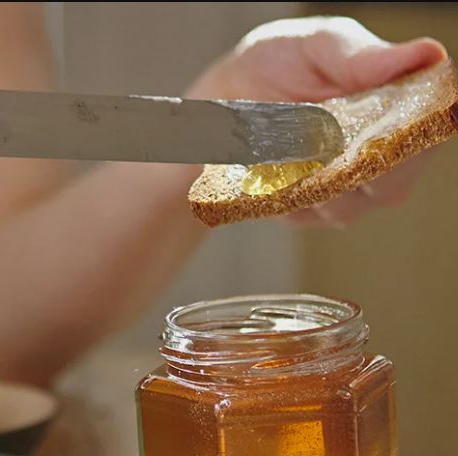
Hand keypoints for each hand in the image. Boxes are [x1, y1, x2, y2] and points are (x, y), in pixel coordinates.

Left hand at [188, 17, 447, 226]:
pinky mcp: (302, 208)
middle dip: (358, 172)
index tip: (376, 135)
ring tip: (286, 154)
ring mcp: (342, 189)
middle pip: (390, 186)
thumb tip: (428, 54)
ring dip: (316, 185)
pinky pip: (301, 213)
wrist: (224, 92)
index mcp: (400, 111)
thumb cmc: (281, 60)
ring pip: (345, 207)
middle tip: (321, 147)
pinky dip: (284, 195)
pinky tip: (266, 172)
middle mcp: (380, 157)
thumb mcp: (316, 45)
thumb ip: (361, 55)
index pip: (424, 136)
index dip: (409, 141)